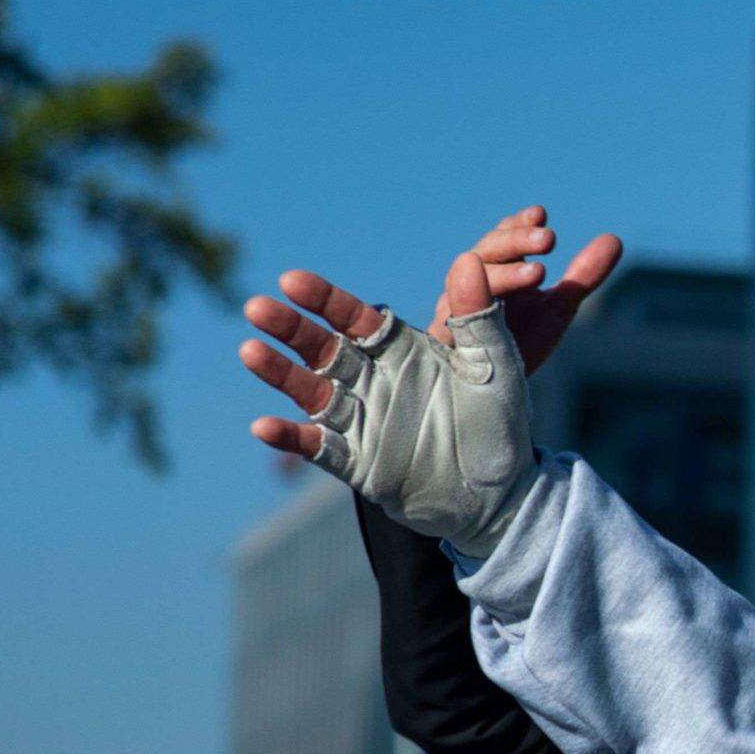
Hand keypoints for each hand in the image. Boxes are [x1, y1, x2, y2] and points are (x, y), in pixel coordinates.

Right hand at [239, 253, 538, 552]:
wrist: (503, 494)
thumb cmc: (500, 425)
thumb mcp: (495, 367)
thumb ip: (479, 317)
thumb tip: (469, 259)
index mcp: (401, 351)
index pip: (355, 318)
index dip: (324, 300)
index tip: (293, 280)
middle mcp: (372, 380)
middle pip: (322, 348)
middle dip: (290, 329)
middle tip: (258, 308)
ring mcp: (361, 420)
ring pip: (311, 391)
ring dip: (280, 373)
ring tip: (251, 352)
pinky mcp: (357, 462)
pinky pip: (317, 447)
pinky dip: (291, 438)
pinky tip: (263, 426)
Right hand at [423, 205, 623, 371]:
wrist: (491, 396)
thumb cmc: (518, 344)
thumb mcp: (556, 309)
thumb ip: (582, 278)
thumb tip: (615, 239)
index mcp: (495, 275)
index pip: (503, 241)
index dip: (518, 227)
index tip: (541, 214)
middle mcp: (469, 287)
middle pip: (485, 254)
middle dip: (516, 243)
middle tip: (549, 239)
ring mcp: (453, 314)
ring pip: (465, 283)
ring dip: (501, 274)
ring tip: (537, 273)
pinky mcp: (445, 343)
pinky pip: (452, 324)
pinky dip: (465, 306)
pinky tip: (476, 293)